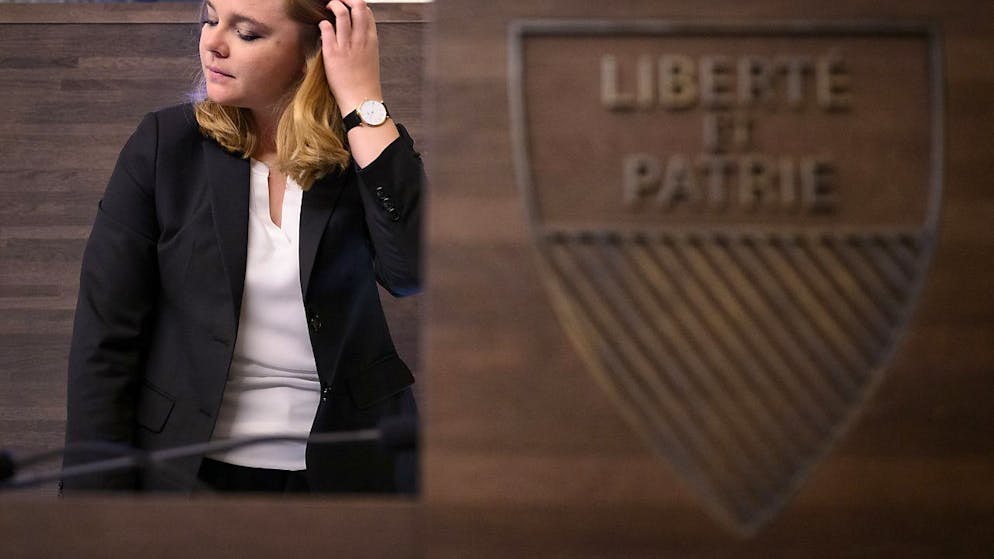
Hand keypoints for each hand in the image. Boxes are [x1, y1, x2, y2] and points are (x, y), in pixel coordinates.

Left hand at [319, 0, 382, 115]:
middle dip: (346, 0)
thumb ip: (366, 42)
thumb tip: (357, 31)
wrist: (362, 101)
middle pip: (358, 6)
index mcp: (371, 40)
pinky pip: (326, 28)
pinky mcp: (332, 54)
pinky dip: (323, 23)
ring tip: (328, 8)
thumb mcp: (371, 58)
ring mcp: (347, 46)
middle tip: (337, 3)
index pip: (367, 12)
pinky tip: (322, 26)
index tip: (349, 7)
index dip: (357, 5)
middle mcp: (361, 40)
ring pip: (342, 13)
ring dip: (334, 5)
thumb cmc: (365, 83)